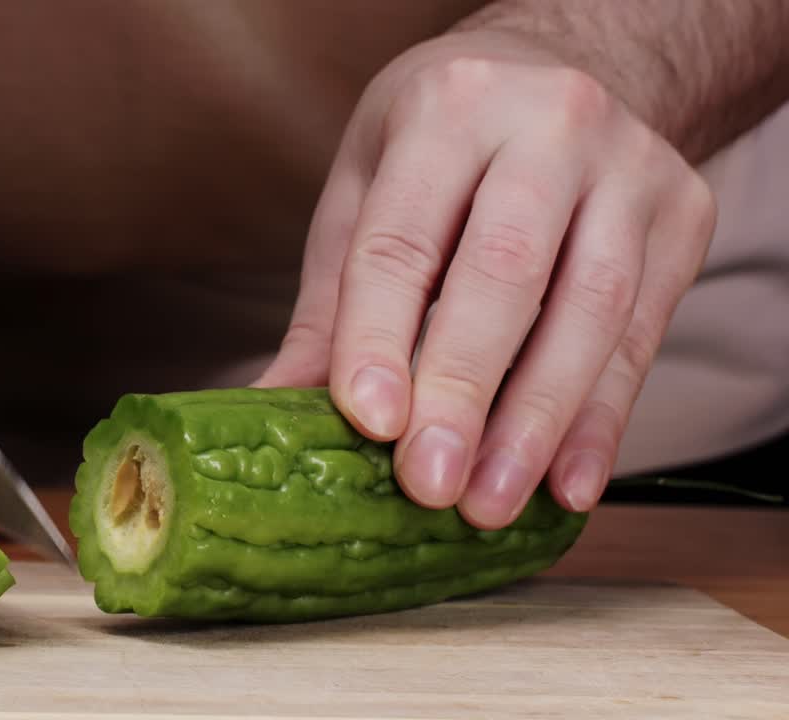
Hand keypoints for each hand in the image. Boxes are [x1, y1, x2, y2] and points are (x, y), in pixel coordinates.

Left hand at [257, 30, 715, 527]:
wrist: (562, 70)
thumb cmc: (441, 141)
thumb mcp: (366, 193)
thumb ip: (332, 304)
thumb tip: (273, 409)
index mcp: (448, 107)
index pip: (404, 238)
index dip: (380, 335)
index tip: (369, 423)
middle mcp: (550, 122)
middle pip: (505, 272)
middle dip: (464, 390)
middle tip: (428, 485)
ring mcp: (630, 166)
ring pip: (591, 310)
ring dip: (537, 423)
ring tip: (489, 505)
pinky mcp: (683, 215)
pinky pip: (643, 334)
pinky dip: (601, 421)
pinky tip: (564, 486)